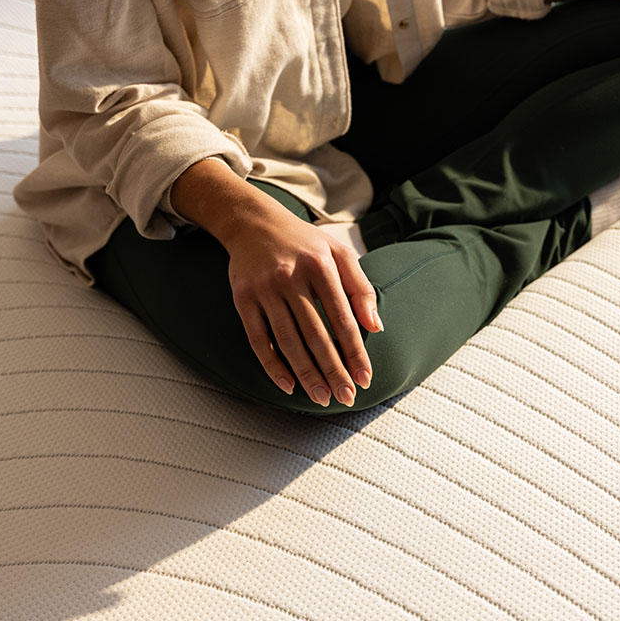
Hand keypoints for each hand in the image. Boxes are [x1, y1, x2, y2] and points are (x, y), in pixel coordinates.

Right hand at [223, 201, 382, 407]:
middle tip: (346, 397)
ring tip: (322, 397)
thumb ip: (361, 287)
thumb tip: (376, 326)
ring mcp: (264, 289)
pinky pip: (258, 339)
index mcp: (320, 265)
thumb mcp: (339, 253)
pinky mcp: (243, 298)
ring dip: (306, 374)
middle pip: (316, 334)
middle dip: (333, 370)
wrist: (253, 222)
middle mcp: (291, 277)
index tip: (365, 378)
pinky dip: (273, 366)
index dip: (354, 351)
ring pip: (288, 341)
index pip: (342, 318)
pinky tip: (289, 385)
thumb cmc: (305, 242)